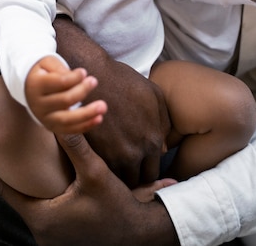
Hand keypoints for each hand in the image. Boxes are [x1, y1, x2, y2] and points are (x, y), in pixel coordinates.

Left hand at [0, 133, 178, 245]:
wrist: (139, 233)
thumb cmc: (116, 205)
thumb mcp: (95, 172)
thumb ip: (75, 145)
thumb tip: (58, 117)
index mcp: (42, 218)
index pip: (6, 191)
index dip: (3, 168)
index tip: (3, 148)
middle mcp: (41, 233)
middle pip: (17, 199)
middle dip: (18, 176)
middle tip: (17, 151)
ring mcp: (50, 239)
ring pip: (31, 207)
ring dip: (33, 188)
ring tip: (33, 162)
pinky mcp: (62, 239)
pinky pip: (44, 215)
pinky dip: (44, 199)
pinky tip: (54, 180)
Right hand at [25, 55, 106, 133]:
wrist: (29, 88)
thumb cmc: (44, 72)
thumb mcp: (48, 63)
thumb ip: (61, 68)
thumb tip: (78, 78)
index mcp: (36, 85)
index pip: (58, 83)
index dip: (73, 78)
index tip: (84, 72)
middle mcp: (38, 104)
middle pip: (64, 100)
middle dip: (82, 91)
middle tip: (94, 81)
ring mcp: (44, 118)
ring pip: (67, 120)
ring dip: (87, 114)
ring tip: (103, 106)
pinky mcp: (52, 127)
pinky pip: (70, 130)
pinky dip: (85, 125)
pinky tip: (99, 119)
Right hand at [54, 18, 170, 187]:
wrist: (94, 74)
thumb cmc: (125, 81)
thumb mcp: (155, 95)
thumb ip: (164, 124)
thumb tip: (163, 147)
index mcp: (152, 141)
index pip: (153, 173)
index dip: (147, 169)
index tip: (141, 165)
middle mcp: (134, 153)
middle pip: (136, 181)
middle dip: (133, 175)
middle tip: (126, 167)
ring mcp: (111, 155)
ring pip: (117, 179)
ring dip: (116, 173)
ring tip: (112, 163)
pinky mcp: (92, 151)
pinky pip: (99, 168)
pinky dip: (100, 165)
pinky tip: (99, 156)